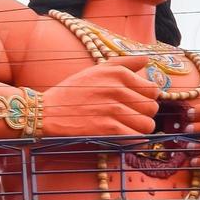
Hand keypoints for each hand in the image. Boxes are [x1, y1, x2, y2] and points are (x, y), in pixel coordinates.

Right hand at [41, 55, 160, 137]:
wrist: (46, 112)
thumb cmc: (73, 91)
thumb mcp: (96, 70)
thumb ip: (124, 63)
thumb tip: (146, 59)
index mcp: (118, 73)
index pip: (153, 89)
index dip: (147, 98)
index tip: (136, 103)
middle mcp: (117, 89)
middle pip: (152, 107)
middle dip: (145, 114)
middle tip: (131, 116)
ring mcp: (112, 109)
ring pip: (147, 124)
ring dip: (140, 129)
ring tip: (127, 127)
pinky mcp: (107, 129)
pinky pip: (136, 138)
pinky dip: (133, 140)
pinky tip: (123, 137)